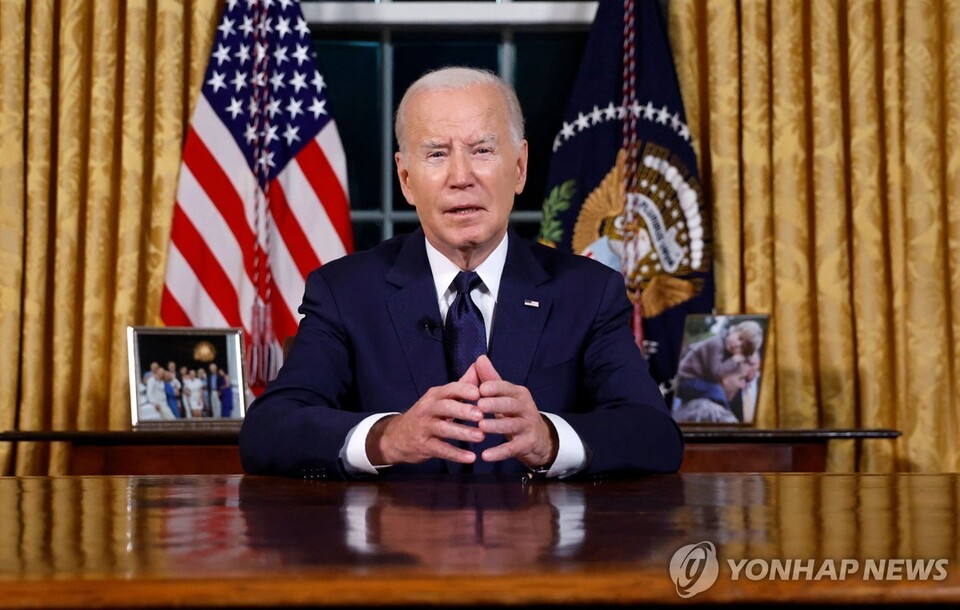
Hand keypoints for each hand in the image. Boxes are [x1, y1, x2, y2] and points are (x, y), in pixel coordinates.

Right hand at [366, 368, 484, 465]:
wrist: (398, 436)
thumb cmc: (427, 414)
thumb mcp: (441, 398)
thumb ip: (462, 384)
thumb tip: (480, 364)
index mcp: (434, 395)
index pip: (449, 389)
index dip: (463, 390)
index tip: (479, 393)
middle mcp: (427, 409)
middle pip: (445, 407)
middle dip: (463, 410)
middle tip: (481, 414)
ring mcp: (424, 428)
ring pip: (443, 429)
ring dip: (462, 432)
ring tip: (480, 437)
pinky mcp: (424, 446)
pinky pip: (441, 450)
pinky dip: (456, 454)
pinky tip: (471, 458)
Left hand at [473, 355, 557, 468]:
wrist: (539, 438)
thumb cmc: (515, 413)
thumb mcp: (505, 396)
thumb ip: (491, 379)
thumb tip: (479, 358)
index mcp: (519, 394)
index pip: (507, 388)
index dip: (495, 387)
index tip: (481, 388)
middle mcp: (525, 408)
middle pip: (510, 405)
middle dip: (495, 404)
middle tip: (479, 405)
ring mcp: (527, 426)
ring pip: (511, 425)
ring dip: (496, 426)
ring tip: (481, 427)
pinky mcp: (527, 444)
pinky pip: (512, 448)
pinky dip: (499, 452)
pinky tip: (485, 455)